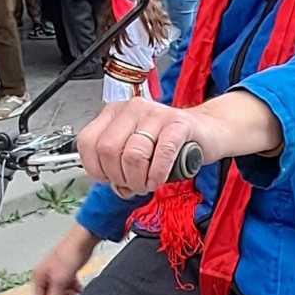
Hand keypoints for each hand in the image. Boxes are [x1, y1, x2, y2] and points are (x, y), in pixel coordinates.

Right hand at [33, 225, 96, 294]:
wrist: (82, 241)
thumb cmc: (69, 254)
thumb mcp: (60, 280)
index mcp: (39, 275)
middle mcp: (45, 275)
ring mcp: (56, 273)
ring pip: (60, 291)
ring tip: (75, 293)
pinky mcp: (66, 271)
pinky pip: (68, 285)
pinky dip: (73, 288)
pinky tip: (79, 288)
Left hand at [76, 91, 281, 199]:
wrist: (207, 131)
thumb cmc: (170, 142)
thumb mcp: (136, 150)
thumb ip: (118, 166)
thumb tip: (115, 187)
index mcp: (115, 112)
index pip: (88, 142)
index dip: (96, 169)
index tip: (111, 179)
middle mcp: (133, 108)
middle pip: (108, 150)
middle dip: (119, 177)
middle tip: (134, 184)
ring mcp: (156, 114)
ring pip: (132, 155)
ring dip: (140, 180)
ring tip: (149, 183)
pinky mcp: (179, 123)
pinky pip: (161, 153)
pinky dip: (158, 174)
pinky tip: (161, 179)